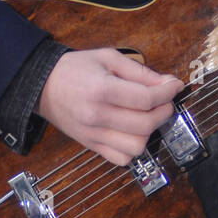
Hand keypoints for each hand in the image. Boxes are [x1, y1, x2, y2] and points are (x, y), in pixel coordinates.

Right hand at [38, 48, 181, 165]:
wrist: (42, 86)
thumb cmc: (75, 68)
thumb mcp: (108, 58)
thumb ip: (139, 71)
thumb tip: (167, 83)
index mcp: (101, 90)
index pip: (145, 99)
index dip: (167, 92)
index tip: (175, 86)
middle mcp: (97, 116)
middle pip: (145, 124)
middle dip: (164, 111)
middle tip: (165, 100)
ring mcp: (93, 134)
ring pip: (136, 146)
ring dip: (150, 132)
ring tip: (148, 116)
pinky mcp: (91, 146)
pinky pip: (122, 159)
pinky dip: (133, 148)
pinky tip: (132, 131)